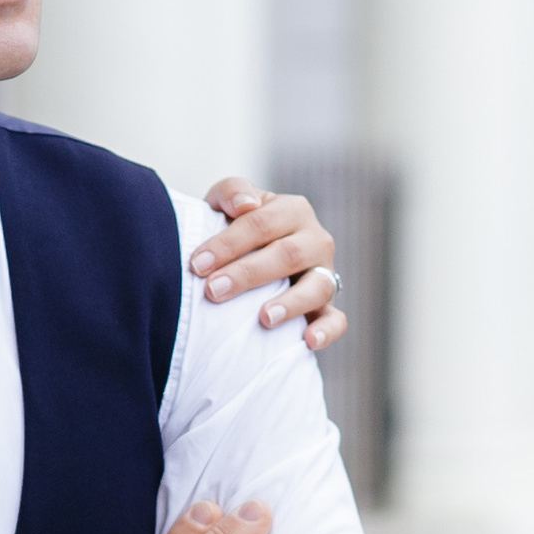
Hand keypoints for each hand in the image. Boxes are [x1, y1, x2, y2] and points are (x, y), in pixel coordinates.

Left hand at [191, 180, 345, 352]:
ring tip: (263, 318)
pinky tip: (309, 341)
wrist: (255, 257)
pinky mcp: (329, 306)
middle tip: (213, 291)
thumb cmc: (238, 229)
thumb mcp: (229, 204)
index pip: (260, 224)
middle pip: (286, 255)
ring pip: (317, 287)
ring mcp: (325, 274)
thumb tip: (245, 204)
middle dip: (248, 274)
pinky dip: (327, 330)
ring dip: (291, 304)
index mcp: (292, 210)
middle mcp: (315, 240)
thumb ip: (232, 192)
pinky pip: (336, 320)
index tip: (197, 264)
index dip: (227, 244)